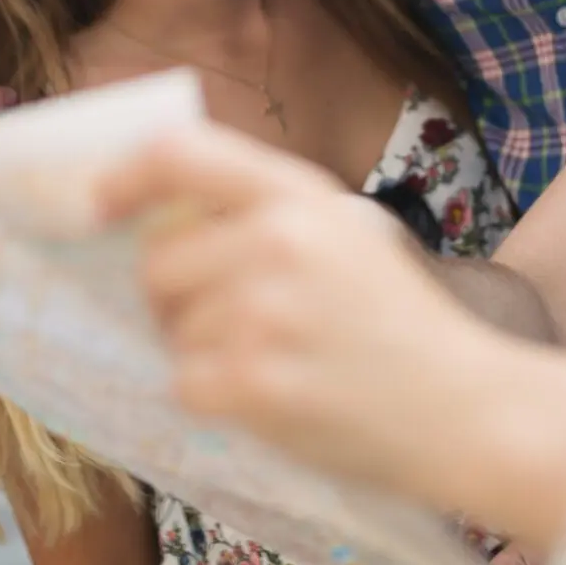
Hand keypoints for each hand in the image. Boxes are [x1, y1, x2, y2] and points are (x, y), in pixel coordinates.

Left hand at [98, 123, 511, 493]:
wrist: (467, 410)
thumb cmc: (399, 326)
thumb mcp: (348, 235)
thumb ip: (264, 212)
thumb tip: (152, 219)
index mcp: (302, 195)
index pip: (179, 155)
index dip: (123, 178)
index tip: (98, 207)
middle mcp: (279, 242)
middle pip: (156, 262)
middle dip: (174, 300)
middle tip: (233, 325)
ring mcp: (263, 314)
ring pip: (170, 329)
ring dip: (202, 355)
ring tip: (276, 364)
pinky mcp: (252, 383)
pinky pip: (184, 383)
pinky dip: (214, 399)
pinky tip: (273, 399)